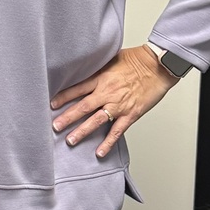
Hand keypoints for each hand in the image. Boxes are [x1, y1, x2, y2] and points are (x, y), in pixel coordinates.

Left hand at [50, 45, 180, 158]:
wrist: (157, 66)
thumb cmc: (136, 59)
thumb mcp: (111, 58)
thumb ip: (97, 67)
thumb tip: (84, 67)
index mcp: (100, 78)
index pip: (76, 89)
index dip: (63, 98)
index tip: (52, 105)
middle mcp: (107, 93)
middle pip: (82, 107)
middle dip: (67, 118)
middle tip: (54, 126)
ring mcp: (118, 105)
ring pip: (96, 121)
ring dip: (82, 131)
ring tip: (70, 140)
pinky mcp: (131, 114)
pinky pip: (117, 131)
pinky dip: (108, 142)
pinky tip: (99, 152)